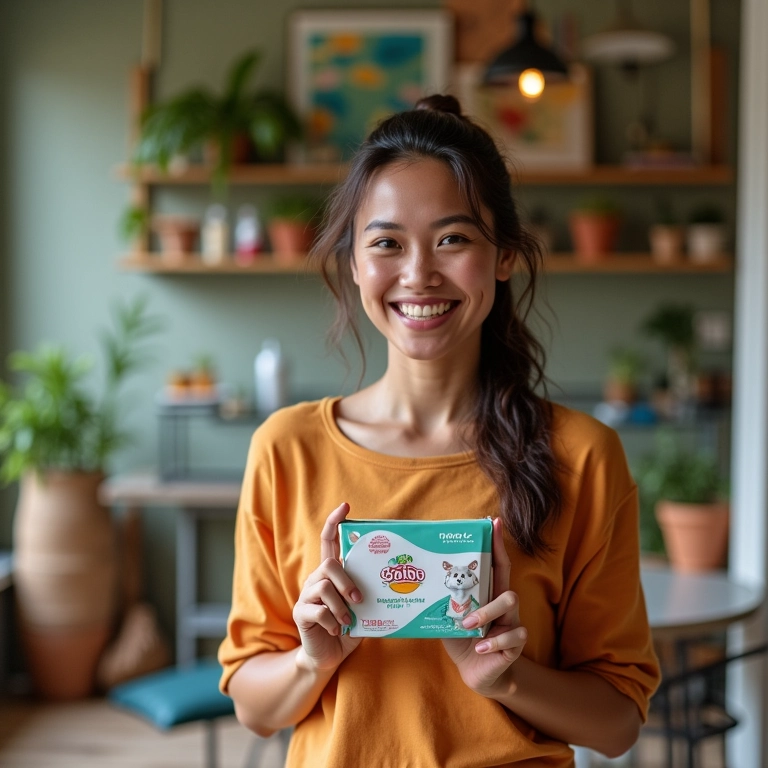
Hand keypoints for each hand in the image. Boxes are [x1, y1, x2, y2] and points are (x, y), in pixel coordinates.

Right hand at [293, 502, 362, 670]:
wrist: (328, 657)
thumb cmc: (348, 628)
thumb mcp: (362, 608)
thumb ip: (369, 593)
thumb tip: (399, 581)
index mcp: (331, 574)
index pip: (328, 541)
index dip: (334, 522)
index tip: (345, 506)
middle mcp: (316, 580)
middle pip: (329, 565)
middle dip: (347, 582)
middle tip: (360, 600)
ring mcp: (306, 596)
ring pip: (324, 587)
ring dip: (341, 607)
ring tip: (349, 621)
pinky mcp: (300, 613)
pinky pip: (317, 611)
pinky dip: (331, 622)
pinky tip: (337, 631)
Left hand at [442, 517, 526, 697]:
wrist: (476, 672)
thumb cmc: (463, 639)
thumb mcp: (449, 618)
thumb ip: (442, 601)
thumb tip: (414, 582)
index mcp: (488, 594)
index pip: (496, 565)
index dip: (496, 544)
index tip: (493, 522)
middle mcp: (503, 606)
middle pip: (507, 583)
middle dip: (494, 578)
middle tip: (470, 590)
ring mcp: (512, 623)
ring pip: (510, 603)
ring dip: (486, 613)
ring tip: (469, 625)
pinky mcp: (515, 644)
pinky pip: (512, 636)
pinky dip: (494, 641)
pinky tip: (481, 647)